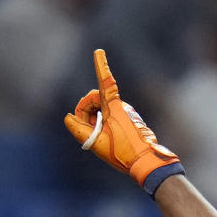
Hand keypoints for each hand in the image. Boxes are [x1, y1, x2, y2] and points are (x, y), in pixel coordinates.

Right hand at [64, 48, 183, 194]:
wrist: (148, 164)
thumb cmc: (124, 153)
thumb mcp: (97, 143)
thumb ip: (79, 129)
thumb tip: (69, 117)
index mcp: (114, 108)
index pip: (104, 83)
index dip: (101, 67)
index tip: (98, 52)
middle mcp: (121, 107)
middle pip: (95, 100)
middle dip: (85, 111)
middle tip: (85, 130)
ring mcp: (126, 114)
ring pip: (102, 110)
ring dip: (93, 120)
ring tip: (97, 138)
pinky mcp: (129, 121)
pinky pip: (110, 117)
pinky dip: (102, 125)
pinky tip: (105, 140)